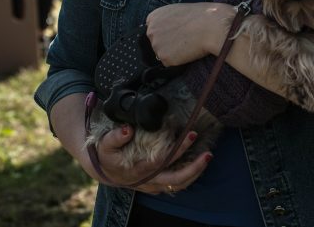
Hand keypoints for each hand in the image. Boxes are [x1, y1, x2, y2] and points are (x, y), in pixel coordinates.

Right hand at [87, 124, 211, 193]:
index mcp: (137, 170)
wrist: (107, 170)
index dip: (176, 149)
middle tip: (208, 153)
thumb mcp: (105, 145)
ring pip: (179, 184)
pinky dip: (190, 175)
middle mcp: (149, 180)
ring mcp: (155, 184)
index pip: (161, 162)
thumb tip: (127, 129)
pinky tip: (199, 162)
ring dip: (195, 172)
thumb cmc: (108, 156)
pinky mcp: (159, 184)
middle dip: (194, 167)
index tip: (189, 135)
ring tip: (208, 156)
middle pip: (175, 179)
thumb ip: (115, 137)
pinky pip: (177, 184)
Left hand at [145, 2, 233, 65]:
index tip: (177, 33)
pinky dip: (178, 61)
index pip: (155, 31)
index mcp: (153, 17)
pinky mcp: (164, 57)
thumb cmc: (200, 16)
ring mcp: (156, 45)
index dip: (167, 34)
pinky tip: (188, 51)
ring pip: (163, 53)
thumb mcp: (177, 11)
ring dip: (173, 53)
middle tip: (183, 40)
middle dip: (168, 44)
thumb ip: (167, 21)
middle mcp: (151, 31)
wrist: (210, 25)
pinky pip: (170, 63)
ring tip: (187, 45)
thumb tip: (168, 31)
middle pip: (156, 43)